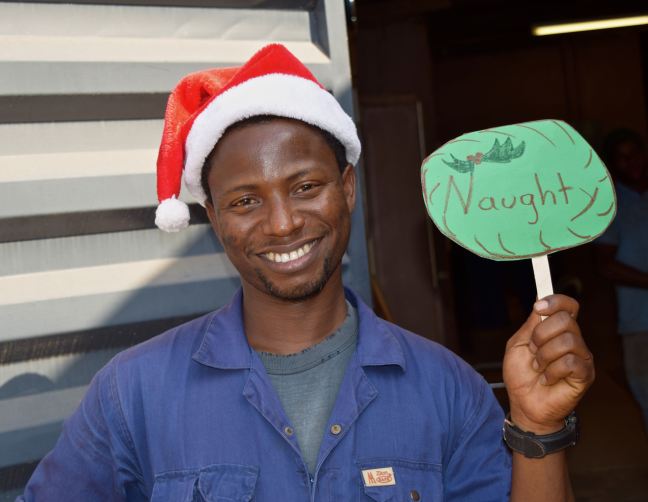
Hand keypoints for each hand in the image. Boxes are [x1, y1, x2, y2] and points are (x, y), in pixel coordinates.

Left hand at [503, 294, 594, 433]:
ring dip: (544, 355)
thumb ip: (531, 324)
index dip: (556, 301)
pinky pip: (570, 362)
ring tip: (539, 368)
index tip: (538, 307)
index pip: (569, 306)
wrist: (524, 405)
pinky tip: (547, 379)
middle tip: (533, 351)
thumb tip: (541, 299)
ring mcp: (581, 357)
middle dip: (540, 335)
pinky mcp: (585, 374)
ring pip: (567, 340)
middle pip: (566, 319)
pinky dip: (552, 371)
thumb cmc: (521, 376)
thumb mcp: (518, 345)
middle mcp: (573, 340)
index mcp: (557, 331)